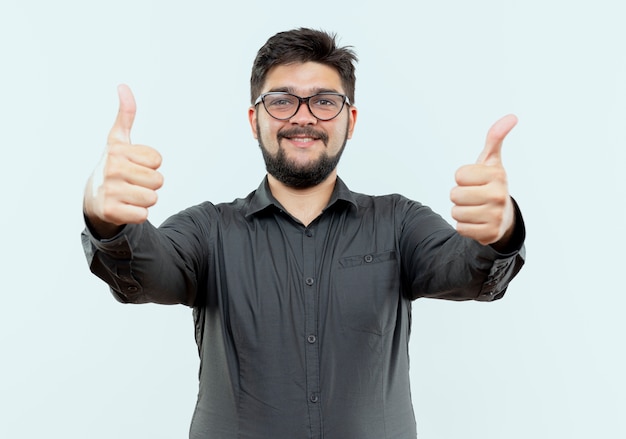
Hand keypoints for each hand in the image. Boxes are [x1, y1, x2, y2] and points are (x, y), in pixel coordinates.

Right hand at [83, 84, 163, 236]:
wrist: (92, 198)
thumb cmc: (112, 166)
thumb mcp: (118, 140)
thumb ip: (126, 116)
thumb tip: (123, 86)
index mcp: (118, 151)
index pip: (157, 161)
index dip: (150, 165)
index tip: (135, 165)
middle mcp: (112, 169)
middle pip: (158, 181)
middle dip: (150, 184)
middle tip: (132, 183)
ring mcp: (110, 191)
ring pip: (152, 198)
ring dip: (145, 200)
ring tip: (129, 195)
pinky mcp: (110, 211)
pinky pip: (143, 215)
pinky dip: (138, 214)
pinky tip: (125, 208)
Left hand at [450, 114, 517, 245]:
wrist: (503, 216)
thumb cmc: (490, 184)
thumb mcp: (491, 161)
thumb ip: (494, 138)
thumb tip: (512, 117)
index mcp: (498, 175)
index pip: (459, 175)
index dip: (462, 178)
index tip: (475, 180)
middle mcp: (499, 195)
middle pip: (455, 194)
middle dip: (459, 196)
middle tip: (473, 196)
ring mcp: (496, 216)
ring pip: (455, 212)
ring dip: (460, 211)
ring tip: (475, 209)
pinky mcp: (489, 234)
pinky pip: (460, 228)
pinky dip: (464, 226)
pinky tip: (477, 222)